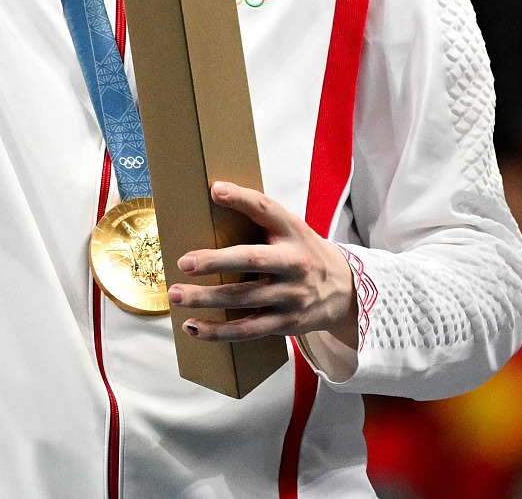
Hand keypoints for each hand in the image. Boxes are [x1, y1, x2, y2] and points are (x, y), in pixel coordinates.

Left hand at [166, 182, 357, 344]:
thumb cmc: (304, 254)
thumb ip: (263, 222)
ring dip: (206, 298)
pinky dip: (217, 331)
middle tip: (183, 262)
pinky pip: (247, 330)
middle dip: (215, 261)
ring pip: (243, 298)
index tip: (215, 190)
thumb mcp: (293, 231)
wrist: (345, 291)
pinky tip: (193, 327)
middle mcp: (295, 262)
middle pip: (252, 260)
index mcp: (294, 232)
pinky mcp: (286, 323)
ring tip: (176, 294)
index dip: (242, 199)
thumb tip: (213, 201)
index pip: (268, 209)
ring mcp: (291, 295)